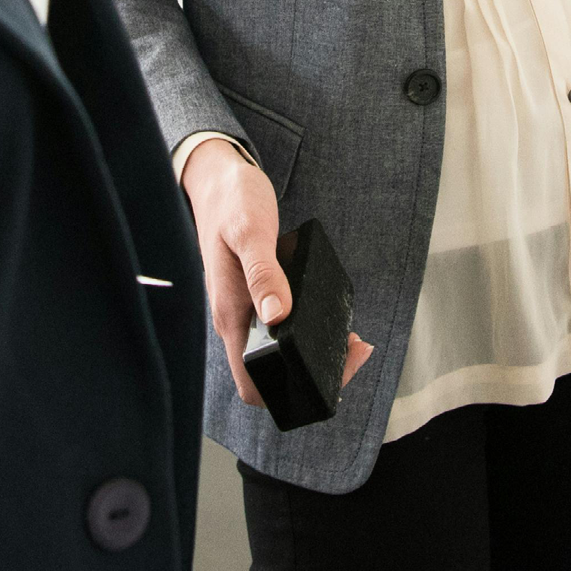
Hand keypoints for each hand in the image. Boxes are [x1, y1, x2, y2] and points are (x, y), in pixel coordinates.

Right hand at [180, 139, 371, 406]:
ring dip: (314, 355)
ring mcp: (245, 308)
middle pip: (269, 375)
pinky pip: (280, 328)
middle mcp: (236, 319)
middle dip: (313, 376)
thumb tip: (277, 316)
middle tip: (354, 352)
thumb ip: (262, 273)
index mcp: (230, 313)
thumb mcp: (250, 232)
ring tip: (351, 339)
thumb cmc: (231, 201)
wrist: (216, 178)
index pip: (251, 383)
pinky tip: (330, 316)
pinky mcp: (255, 295)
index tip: (330, 371)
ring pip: (276, 353)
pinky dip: (307, 330)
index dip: (288, 392)